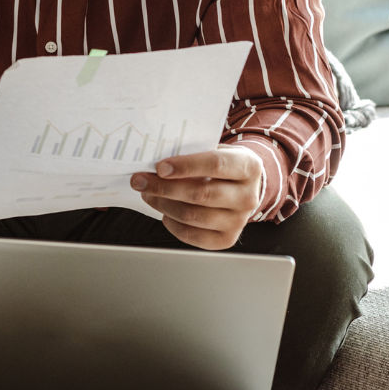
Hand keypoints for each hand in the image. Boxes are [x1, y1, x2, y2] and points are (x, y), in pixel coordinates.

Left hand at [131, 147, 262, 249]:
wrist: (243, 186)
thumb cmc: (222, 165)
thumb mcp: (215, 150)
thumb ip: (192, 153)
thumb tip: (156, 162)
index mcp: (248, 167)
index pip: (216, 164)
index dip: (186, 166)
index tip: (160, 167)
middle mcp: (248, 196)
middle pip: (201, 194)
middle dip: (164, 187)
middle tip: (140, 181)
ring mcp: (239, 221)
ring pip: (193, 216)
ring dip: (163, 204)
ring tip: (147, 193)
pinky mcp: (226, 239)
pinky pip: (191, 235)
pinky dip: (171, 223)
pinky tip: (164, 211)